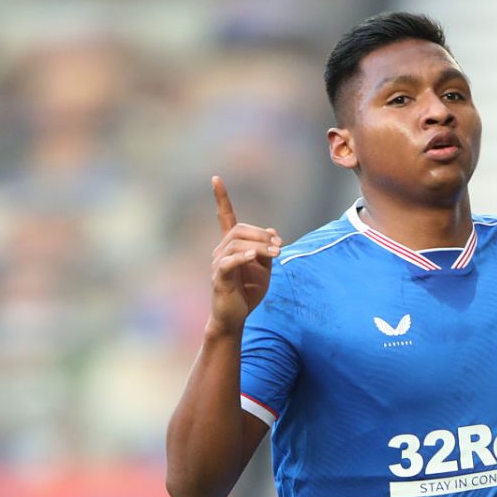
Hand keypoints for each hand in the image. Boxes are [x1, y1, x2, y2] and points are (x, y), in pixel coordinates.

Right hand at [209, 176, 280, 333]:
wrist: (236, 317)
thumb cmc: (248, 292)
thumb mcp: (265, 268)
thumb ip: (267, 249)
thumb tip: (272, 231)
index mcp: (231, 246)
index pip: (225, 217)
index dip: (221, 198)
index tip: (216, 178)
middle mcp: (221, 251)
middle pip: (240, 229)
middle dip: (262, 235)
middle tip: (280, 248)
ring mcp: (218, 264)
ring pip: (238, 244)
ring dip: (261, 246)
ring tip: (277, 255)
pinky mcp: (220, 278)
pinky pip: (229, 262)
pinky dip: (243, 257)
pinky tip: (254, 256)